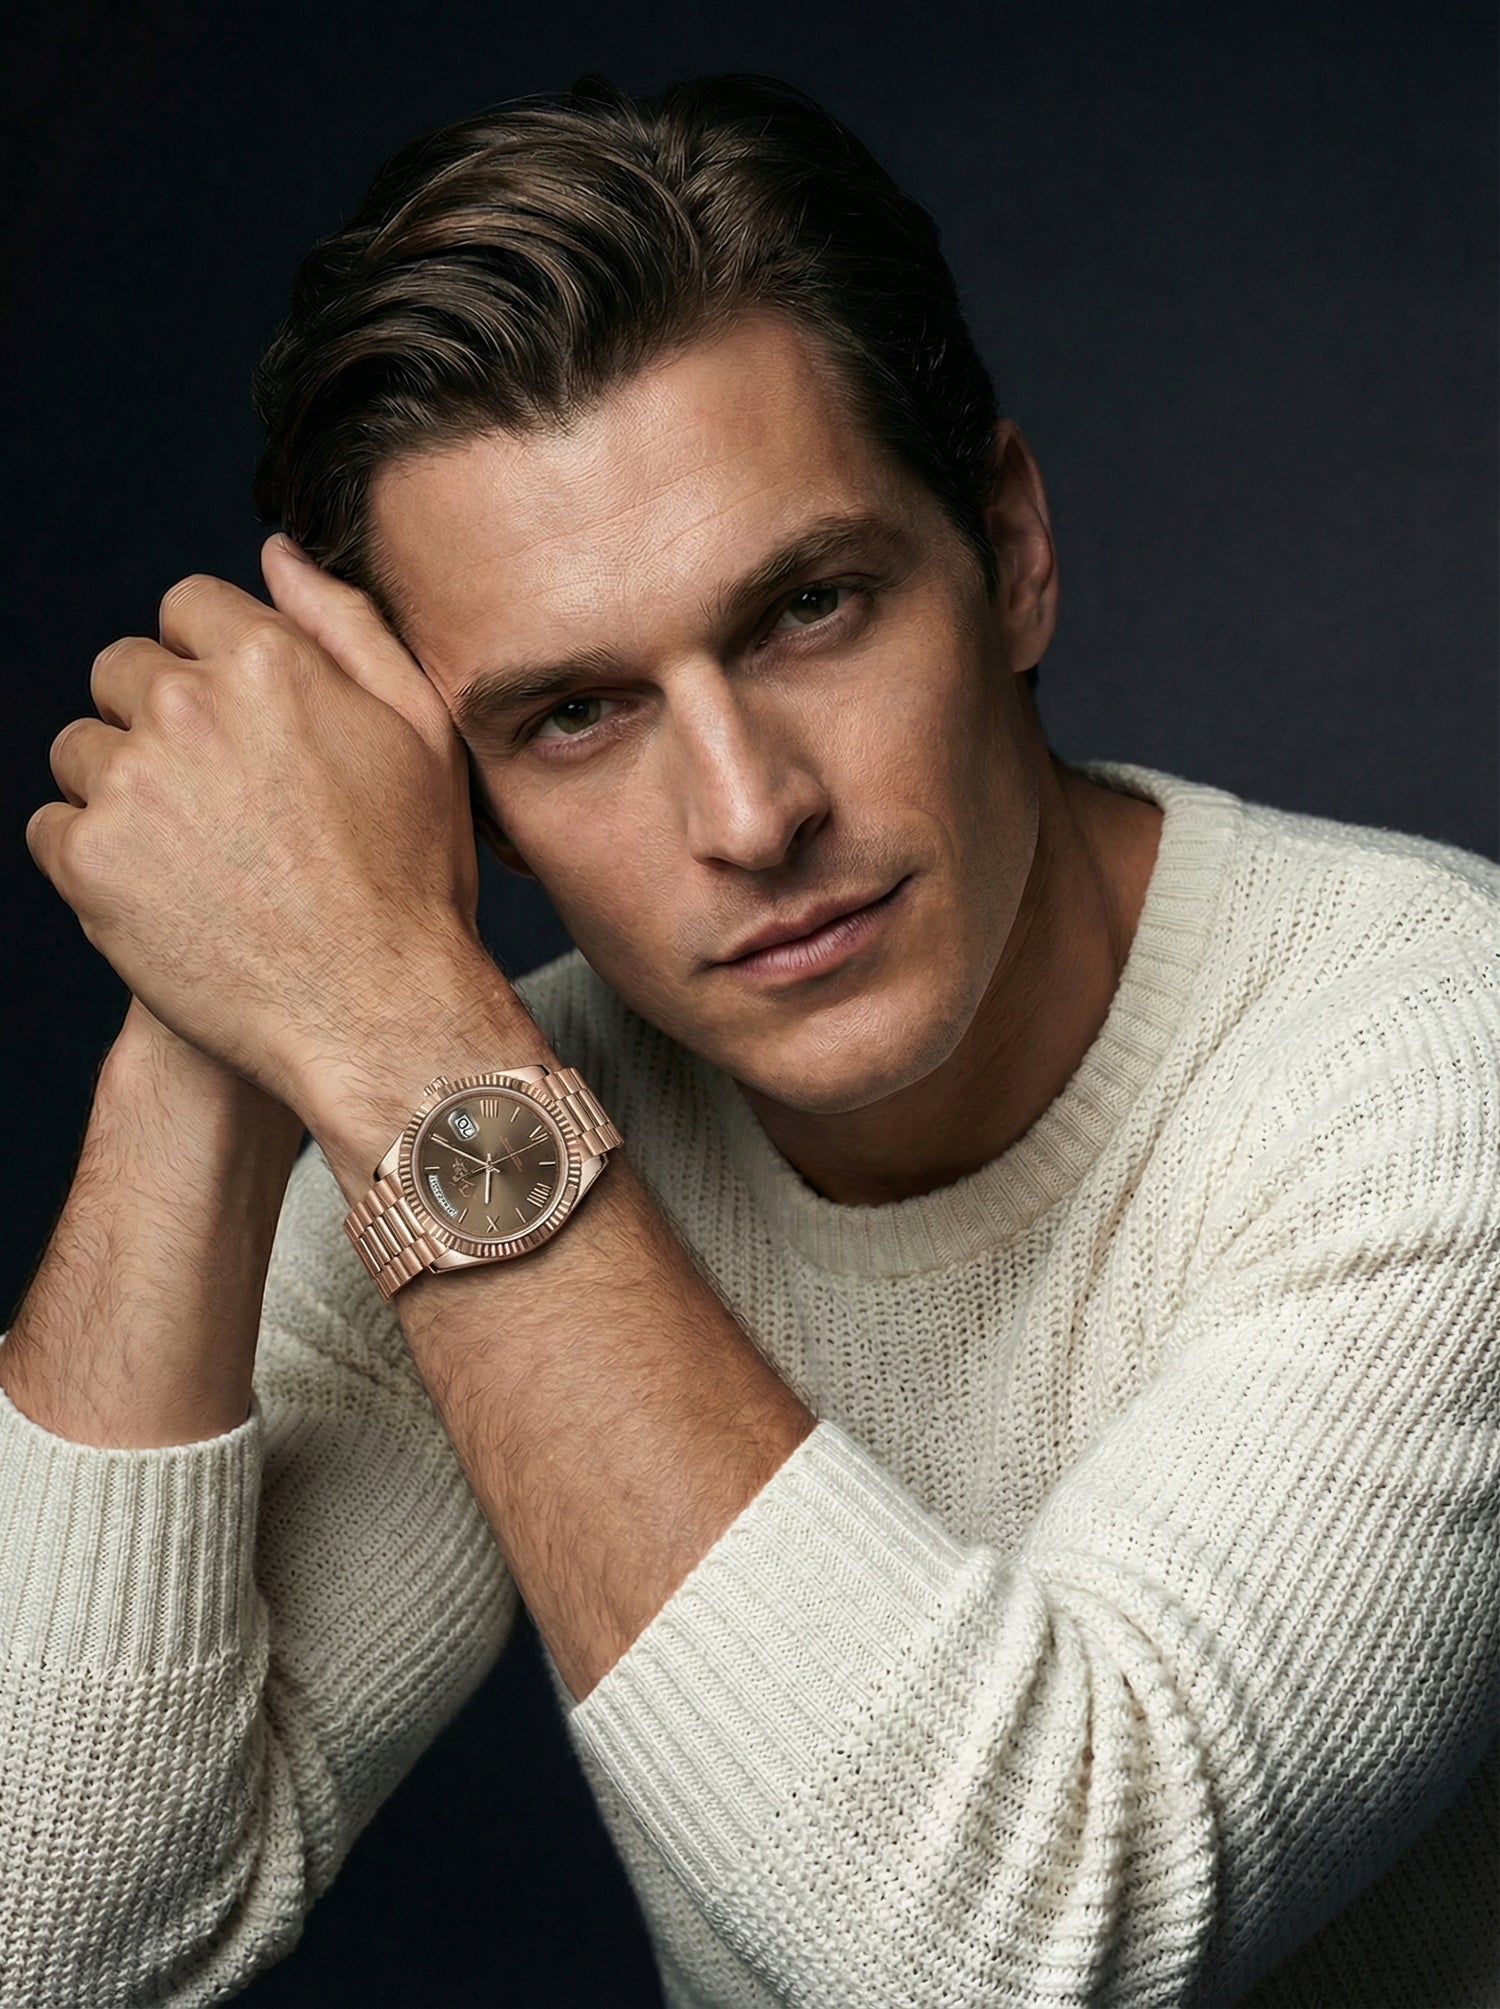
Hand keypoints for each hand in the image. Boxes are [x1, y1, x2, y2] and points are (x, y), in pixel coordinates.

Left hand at [27, 538, 482, 1115]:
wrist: (376, 1012)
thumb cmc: (412, 878)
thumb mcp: (420, 733)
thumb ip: (346, 626)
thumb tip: (276, 554)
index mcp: (269, 663)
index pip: (187, 608)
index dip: (214, 665)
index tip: (243, 731)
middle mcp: (188, 708)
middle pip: (122, 672)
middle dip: (159, 721)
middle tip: (222, 803)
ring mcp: (130, 784)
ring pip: (81, 750)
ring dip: (122, 790)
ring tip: (197, 856)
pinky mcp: (88, 860)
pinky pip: (53, 827)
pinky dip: (95, 858)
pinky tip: (164, 895)